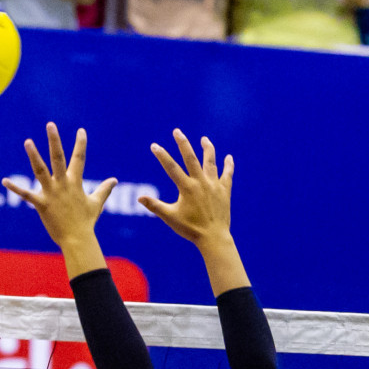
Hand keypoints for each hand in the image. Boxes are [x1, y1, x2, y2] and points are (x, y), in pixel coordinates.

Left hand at [3, 123, 114, 251]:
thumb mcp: (97, 203)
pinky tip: (5, 181)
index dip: (80, 144)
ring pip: (40, 171)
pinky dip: (15, 188)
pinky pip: (26, 195)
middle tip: (50, 125)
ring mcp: (51, 194)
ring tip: (28, 141)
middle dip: (55, 141)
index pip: (79, 159)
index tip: (80, 130)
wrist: (78, 239)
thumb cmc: (86, 222)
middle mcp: (63, 184)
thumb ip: (104, 190)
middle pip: (58, 158)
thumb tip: (114, 180)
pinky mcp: (41, 204)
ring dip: (34, 156)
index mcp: (75, 183)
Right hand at [139, 129, 234, 249]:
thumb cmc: (190, 229)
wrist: (213, 237)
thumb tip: (139, 199)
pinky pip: (227, 174)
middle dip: (183, 143)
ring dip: (207, 149)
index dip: (162, 156)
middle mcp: (201, 183)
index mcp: (186, 188)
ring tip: (204, 139)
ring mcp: (214, 185)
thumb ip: (155, 206)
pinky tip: (228, 157)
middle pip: (191, 158)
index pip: (171, 168)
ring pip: (211, 162)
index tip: (154, 146)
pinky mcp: (224, 190)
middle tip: (177, 131)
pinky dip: (228, 165)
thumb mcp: (169, 217)